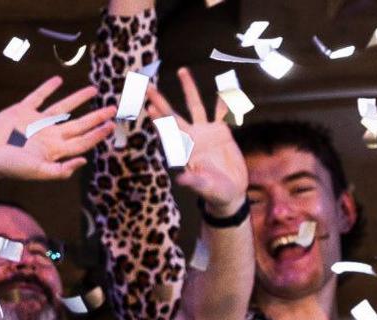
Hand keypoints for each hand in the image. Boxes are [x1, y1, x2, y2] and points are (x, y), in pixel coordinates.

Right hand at [0, 78, 116, 183]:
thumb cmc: (10, 168)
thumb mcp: (38, 172)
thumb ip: (62, 170)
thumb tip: (84, 161)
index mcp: (56, 150)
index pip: (83, 141)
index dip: (98, 134)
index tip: (112, 125)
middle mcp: (50, 135)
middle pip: (79, 124)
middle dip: (96, 117)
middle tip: (113, 109)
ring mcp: (37, 122)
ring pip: (63, 108)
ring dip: (79, 99)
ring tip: (94, 90)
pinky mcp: (22, 111)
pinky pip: (38, 97)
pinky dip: (48, 88)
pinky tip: (58, 81)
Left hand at [146, 68, 248, 216]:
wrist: (230, 192)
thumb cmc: (214, 192)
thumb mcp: (204, 187)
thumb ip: (193, 181)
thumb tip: (180, 180)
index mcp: (185, 148)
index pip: (168, 130)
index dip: (158, 119)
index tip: (148, 106)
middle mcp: (192, 136)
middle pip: (173, 113)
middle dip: (160, 99)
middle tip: (146, 86)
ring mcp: (207, 132)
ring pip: (196, 105)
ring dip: (189, 88)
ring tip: (182, 70)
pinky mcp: (222, 133)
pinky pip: (221, 113)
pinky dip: (222, 101)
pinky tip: (221, 86)